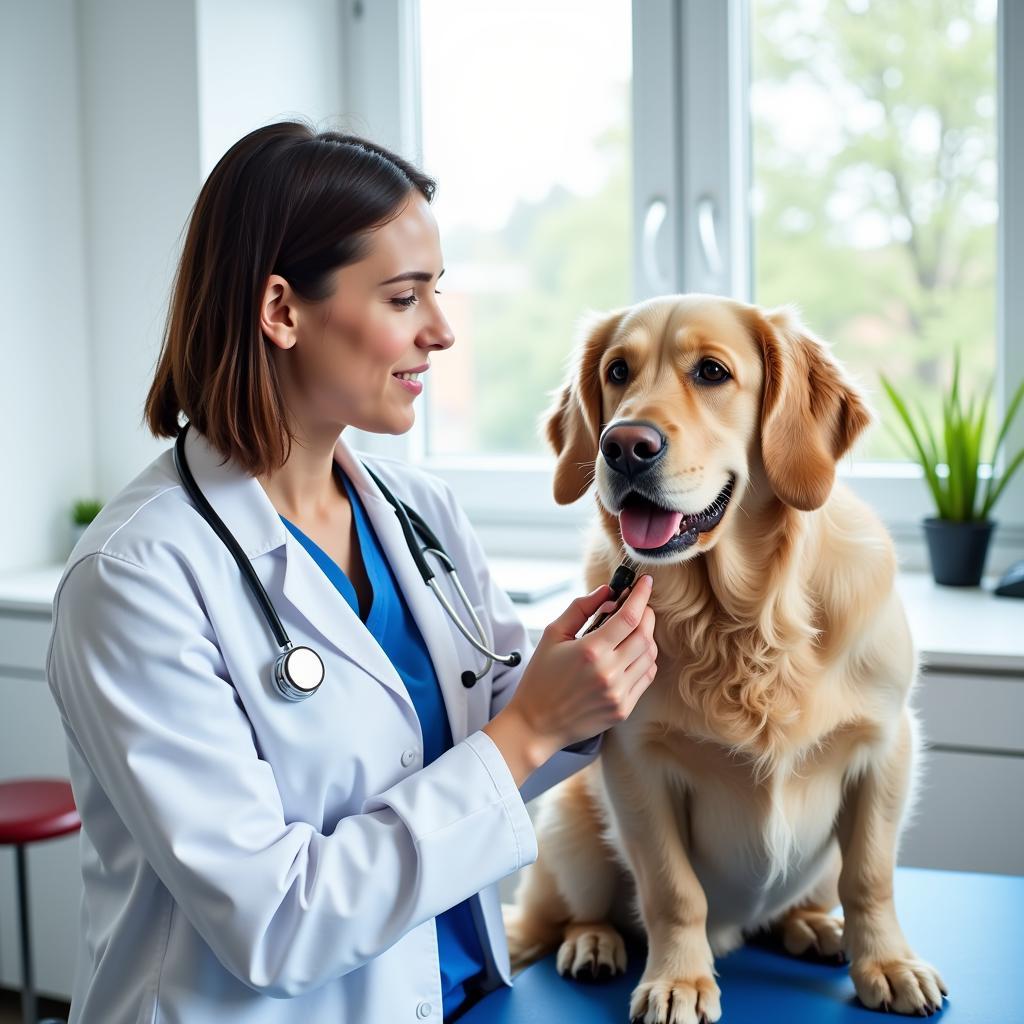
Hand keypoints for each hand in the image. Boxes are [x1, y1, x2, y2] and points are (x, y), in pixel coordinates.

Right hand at [484, 576, 656, 783]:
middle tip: (638, 605)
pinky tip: (631, 654)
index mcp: (591, 651)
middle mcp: (609, 673)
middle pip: (645, 634)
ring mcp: (619, 693)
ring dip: (646, 637)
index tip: (646, 583)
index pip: (630, 617)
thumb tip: (607, 592)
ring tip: (631, 630)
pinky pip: (646, 677)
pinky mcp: (623, 708)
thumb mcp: (552, 635)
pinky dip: (645, 660)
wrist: (537, 724)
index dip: (641, 595)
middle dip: (646, 614)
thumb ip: (580, 608)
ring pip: (650, 656)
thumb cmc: (541, 677)